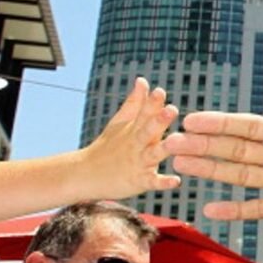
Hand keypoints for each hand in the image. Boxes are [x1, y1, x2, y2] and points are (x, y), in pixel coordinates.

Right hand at [81, 78, 179, 196]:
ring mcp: (138, 163)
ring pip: (152, 154)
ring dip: (164, 148)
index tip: (160, 91)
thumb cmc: (108, 146)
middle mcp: (136, 144)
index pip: (143, 113)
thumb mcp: (120, 123)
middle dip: (159, 120)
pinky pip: (153, 182)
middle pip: (147, 131)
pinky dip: (163, 182)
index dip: (152, 103)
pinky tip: (176, 181)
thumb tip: (143, 80)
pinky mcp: (139, 181)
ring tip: (175, 142)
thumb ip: (134, 102)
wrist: (85, 174)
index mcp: (134, 129)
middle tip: (171, 110)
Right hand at [165, 54, 262, 225]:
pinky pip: (260, 208)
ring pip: (240, 175)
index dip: (221, 124)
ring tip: (179, 165)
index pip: (250, 126)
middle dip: (204, 146)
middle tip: (169, 142)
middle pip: (236, 149)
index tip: (192, 119)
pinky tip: (210, 208)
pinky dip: (236, 209)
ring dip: (210, 171)